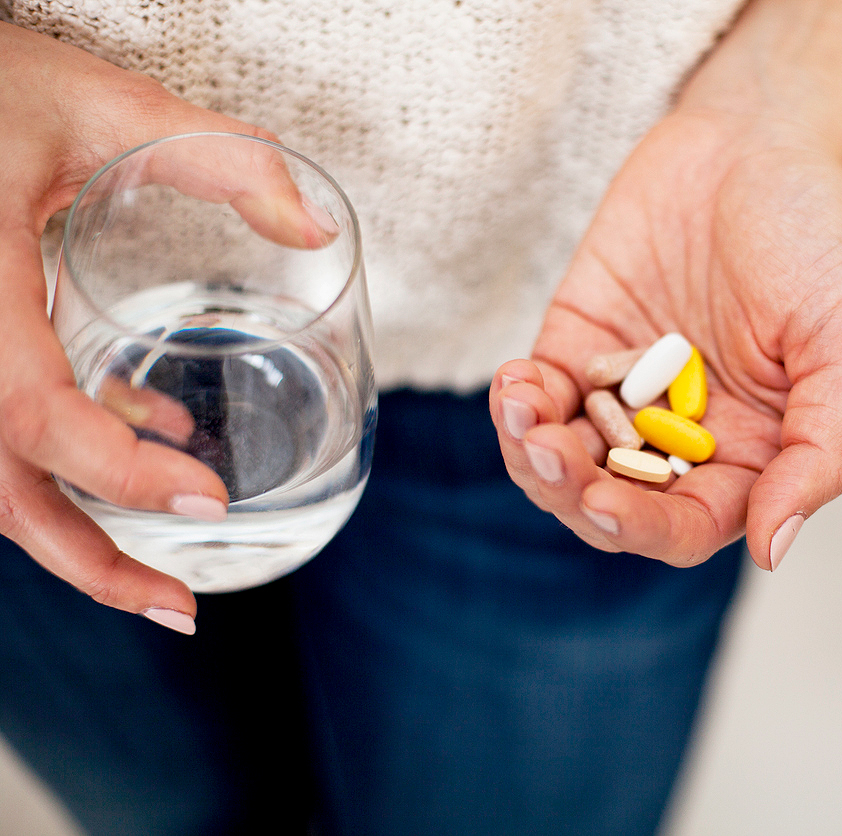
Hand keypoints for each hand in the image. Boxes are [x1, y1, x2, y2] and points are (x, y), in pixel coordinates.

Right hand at [0, 23, 327, 627]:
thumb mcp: (104, 101)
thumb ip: (222, 158)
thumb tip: (318, 231)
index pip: (23, 407)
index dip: (111, 469)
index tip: (209, 500)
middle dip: (85, 559)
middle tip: (179, 609)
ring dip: (77, 530)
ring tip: (166, 570)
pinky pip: (4, 430)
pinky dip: (75, 459)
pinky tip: (151, 443)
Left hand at [490, 106, 841, 570]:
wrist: (754, 139)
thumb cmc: (815, 236)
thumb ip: (820, 450)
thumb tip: (773, 549)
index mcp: (750, 453)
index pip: (688, 523)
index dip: (643, 525)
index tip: (603, 502)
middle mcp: (683, 437)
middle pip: (612, 504)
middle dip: (571, 492)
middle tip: (550, 454)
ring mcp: (625, 394)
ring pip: (565, 462)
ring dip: (533, 454)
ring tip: (523, 412)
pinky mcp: (579, 346)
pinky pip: (540, 397)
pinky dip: (518, 401)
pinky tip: (515, 382)